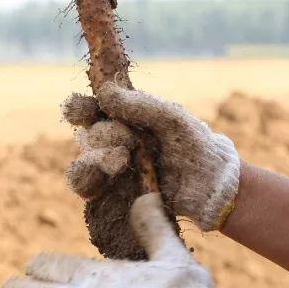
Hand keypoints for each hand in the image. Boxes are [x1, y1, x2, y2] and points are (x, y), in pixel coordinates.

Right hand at [62, 82, 240, 231]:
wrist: (209, 186)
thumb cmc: (194, 146)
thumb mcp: (172, 119)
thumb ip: (140, 105)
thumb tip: (104, 91)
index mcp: (124, 120)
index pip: (90, 110)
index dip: (79, 108)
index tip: (84, 109)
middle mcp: (113, 144)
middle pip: (87, 136)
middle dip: (104, 135)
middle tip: (128, 140)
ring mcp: (110, 172)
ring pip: (81, 164)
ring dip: (95, 159)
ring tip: (120, 160)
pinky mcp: (112, 196)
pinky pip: (85, 189)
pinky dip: (90, 181)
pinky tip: (112, 174)